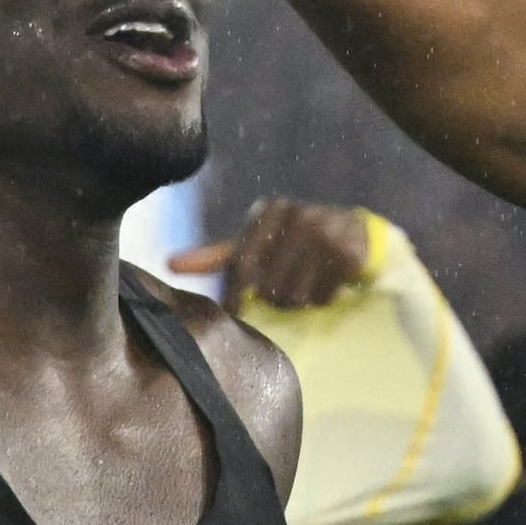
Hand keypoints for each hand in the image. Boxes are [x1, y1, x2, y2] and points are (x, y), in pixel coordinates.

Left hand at [165, 197, 377, 313]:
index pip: (240, 263)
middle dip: (275, 297)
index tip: (234, 312)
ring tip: (305, 284)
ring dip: (298, 301)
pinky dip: (321, 299)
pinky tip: (326, 283)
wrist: (356, 232)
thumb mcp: (256, 243)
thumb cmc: (292, 241)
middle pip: (268, 286)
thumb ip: (216, 256)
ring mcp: (324, 233)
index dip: (236, 293)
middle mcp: (295, 216)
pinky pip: (320, 297)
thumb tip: (169, 265)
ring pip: (294, 296)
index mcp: (267, 212)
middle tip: (285, 290)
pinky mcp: (347, 253)